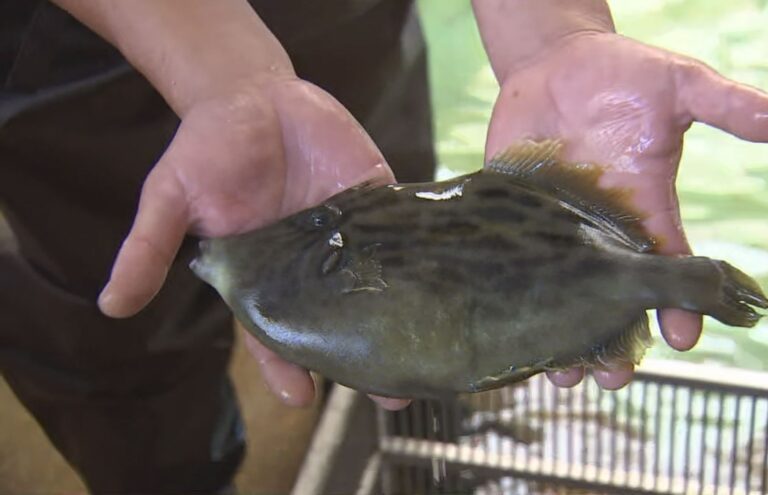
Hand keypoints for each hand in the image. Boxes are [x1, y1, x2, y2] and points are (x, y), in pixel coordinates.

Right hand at [97, 73, 409, 408]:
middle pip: (339, 320)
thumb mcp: (170, 197)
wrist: (249, 92)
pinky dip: (422, 254)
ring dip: (400, 318)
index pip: (275, 331)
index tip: (302, 398)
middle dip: (362, 356)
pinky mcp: (375, 198)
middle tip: (392, 396)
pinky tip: (442, 283)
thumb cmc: (206, 149)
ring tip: (427, 358)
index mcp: (262, 273)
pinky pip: (401, 229)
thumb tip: (111, 305)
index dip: (287, 365)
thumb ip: (150, 249)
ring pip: (378, 285)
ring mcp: (347, 232)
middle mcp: (310, 263)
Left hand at [485, 31, 767, 388]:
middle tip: (611, 377)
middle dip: (614, 340)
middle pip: (612, 298)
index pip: (666, 266)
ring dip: (562, 335)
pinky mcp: (513, 216)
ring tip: (562, 372)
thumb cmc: (625, 74)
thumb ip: (727, 106)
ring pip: (561, 295)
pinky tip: (508, 326)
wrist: (556, 62)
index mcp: (645, 207)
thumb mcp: (680, 85)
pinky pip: (513, 264)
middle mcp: (602, 229)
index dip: (678, 304)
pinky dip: (511, 296)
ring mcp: (555, 227)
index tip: (684, 338)